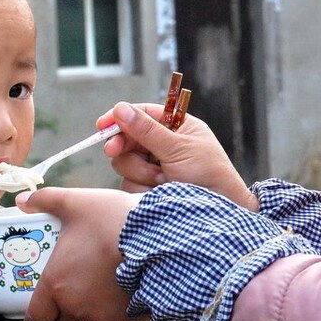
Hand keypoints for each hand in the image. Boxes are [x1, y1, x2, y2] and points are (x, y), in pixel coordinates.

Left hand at [15, 186, 149, 320]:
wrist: (159, 238)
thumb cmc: (113, 221)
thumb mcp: (77, 203)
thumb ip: (46, 200)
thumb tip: (23, 199)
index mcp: (56, 285)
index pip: (36, 319)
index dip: (37, 315)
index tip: (43, 305)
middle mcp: (76, 308)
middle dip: (66, 314)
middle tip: (74, 293)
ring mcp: (103, 317)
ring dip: (90, 315)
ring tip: (100, 291)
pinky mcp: (127, 320)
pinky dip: (114, 313)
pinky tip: (122, 292)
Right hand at [98, 102, 257, 210]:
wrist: (219, 212)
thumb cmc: (209, 175)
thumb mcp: (178, 149)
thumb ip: (148, 131)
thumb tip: (120, 108)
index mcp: (177, 127)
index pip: (143, 114)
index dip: (121, 118)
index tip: (102, 125)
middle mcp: (164, 145)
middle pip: (127, 139)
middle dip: (123, 147)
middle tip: (113, 151)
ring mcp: (155, 167)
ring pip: (125, 163)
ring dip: (142, 172)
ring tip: (165, 180)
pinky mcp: (149, 189)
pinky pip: (129, 185)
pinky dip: (143, 189)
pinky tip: (161, 193)